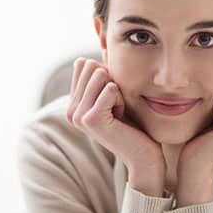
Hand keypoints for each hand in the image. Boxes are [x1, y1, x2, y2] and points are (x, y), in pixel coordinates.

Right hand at [66, 58, 164, 187]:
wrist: (142, 154)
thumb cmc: (132, 123)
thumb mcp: (111, 95)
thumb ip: (97, 77)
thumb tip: (86, 58)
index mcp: (72, 104)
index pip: (83, 64)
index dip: (105, 78)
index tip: (111, 101)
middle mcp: (70, 110)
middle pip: (92, 67)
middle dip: (111, 83)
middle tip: (115, 108)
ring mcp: (78, 116)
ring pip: (101, 75)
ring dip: (118, 92)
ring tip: (118, 114)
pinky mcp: (91, 119)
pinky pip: (112, 88)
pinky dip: (122, 100)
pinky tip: (120, 119)